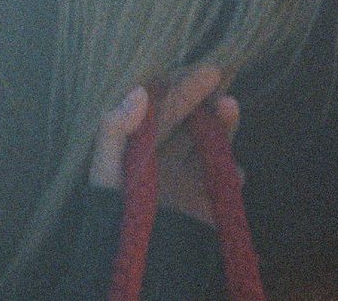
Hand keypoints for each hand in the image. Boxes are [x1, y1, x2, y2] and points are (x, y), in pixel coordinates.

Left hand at [88, 66, 240, 225]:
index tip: (196, 70)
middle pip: (189, 119)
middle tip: (218, 73)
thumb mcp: (104, 172)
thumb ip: (114, 132)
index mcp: (136, 144)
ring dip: (223, 125)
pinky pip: (226, 181)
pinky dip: (233, 172)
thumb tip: (139, 92)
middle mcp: (163, 156)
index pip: (158, 105)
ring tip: (230, 107)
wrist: (131, 267)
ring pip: (211, 142)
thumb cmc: (108, 216)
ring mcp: (187, 178)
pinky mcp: (207, 202)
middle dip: (203, 96)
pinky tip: (232, 170)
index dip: (176, 85)